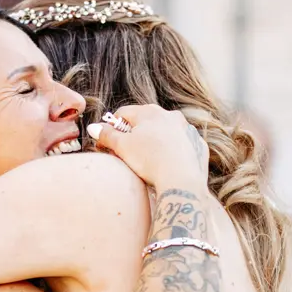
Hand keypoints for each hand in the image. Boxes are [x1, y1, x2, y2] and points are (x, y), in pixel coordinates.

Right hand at [86, 104, 208, 188]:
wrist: (182, 179)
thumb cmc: (149, 160)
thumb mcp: (122, 147)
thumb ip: (106, 135)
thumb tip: (93, 128)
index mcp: (149, 112)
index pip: (123, 114)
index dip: (112, 128)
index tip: (108, 143)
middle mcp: (170, 115)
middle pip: (145, 122)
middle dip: (134, 135)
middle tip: (126, 153)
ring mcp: (186, 129)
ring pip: (164, 132)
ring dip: (154, 142)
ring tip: (147, 161)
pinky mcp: (198, 144)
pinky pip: (181, 145)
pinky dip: (172, 151)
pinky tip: (167, 165)